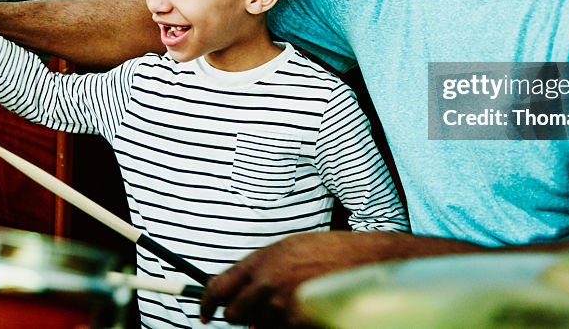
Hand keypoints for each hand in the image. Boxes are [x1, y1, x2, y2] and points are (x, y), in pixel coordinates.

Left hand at [200, 232, 355, 327]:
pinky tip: (304, 308)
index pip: (218, 287)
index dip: (207, 303)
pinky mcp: (297, 323)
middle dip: (241, 314)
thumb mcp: (287, 248)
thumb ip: (259, 267)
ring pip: (257, 325)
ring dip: (268, 319)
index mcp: (261, 260)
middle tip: (256, 308)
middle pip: (234, 314)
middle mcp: (267, 283)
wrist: (363, 261)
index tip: (205, 313)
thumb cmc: (329, 251)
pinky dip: (287, 325)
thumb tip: (237, 289)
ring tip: (293, 299)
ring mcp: (282, 306)